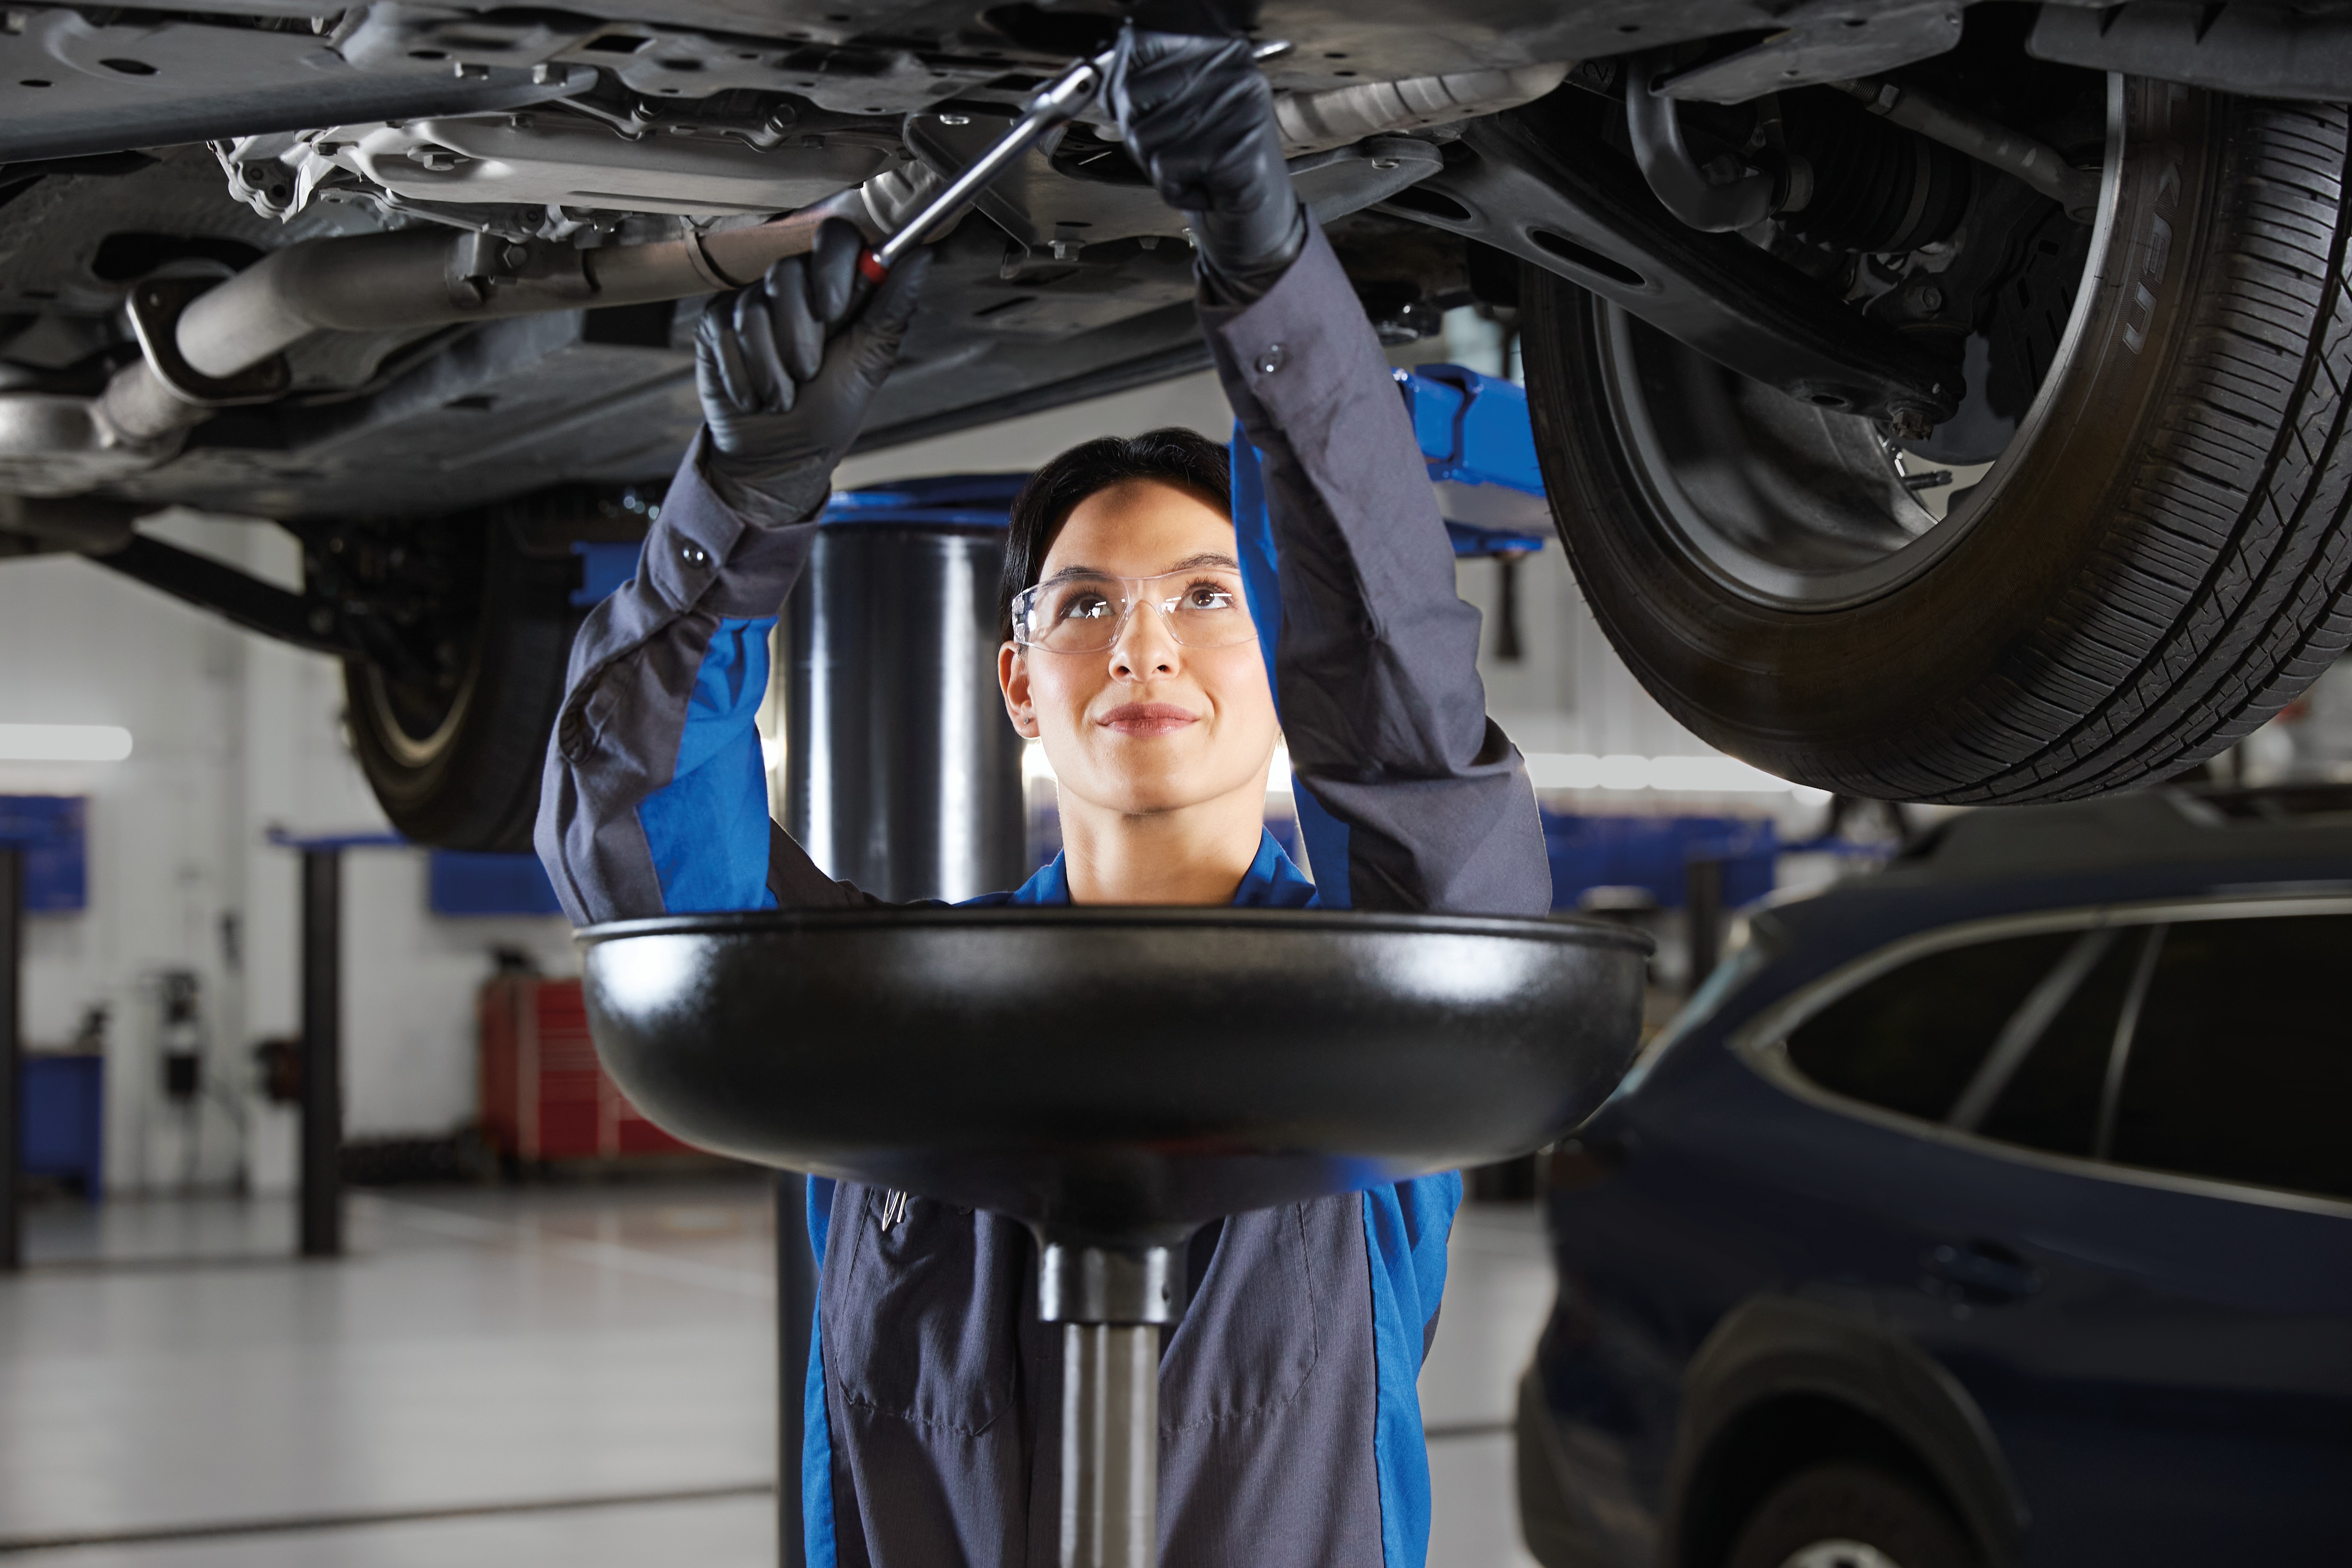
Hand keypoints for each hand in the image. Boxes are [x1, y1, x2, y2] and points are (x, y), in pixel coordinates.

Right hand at [694, 218, 929, 521]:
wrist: (778, 455)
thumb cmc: (827, 411)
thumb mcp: (867, 364)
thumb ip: (890, 310)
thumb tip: (922, 257)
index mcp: (835, 287)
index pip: (835, 237)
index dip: (831, 267)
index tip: (833, 312)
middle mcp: (791, 287)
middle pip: (786, 272)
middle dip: (799, 334)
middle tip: (808, 373)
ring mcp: (750, 302)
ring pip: (754, 308)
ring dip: (772, 366)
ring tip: (784, 396)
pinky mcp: (717, 324)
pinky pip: (726, 331)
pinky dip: (744, 375)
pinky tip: (755, 397)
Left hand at [1107, 29, 1304, 304]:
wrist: (1260, 223)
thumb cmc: (1218, 170)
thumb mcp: (1181, 114)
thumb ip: (1145, 86)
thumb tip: (1105, 83)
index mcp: (1219, 50)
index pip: (1139, 45)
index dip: (1126, 90)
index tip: (1150, 112)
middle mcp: (1232, 71)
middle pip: (1132, 95)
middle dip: (1143, 137)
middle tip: (1182, 152)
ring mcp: (1237, 109)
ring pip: (1145, 136)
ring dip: (1162, 168)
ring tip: (1198, 169)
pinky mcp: (1235, 151)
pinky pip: (1166, 170)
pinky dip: (1178, 191)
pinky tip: (1208, 187)